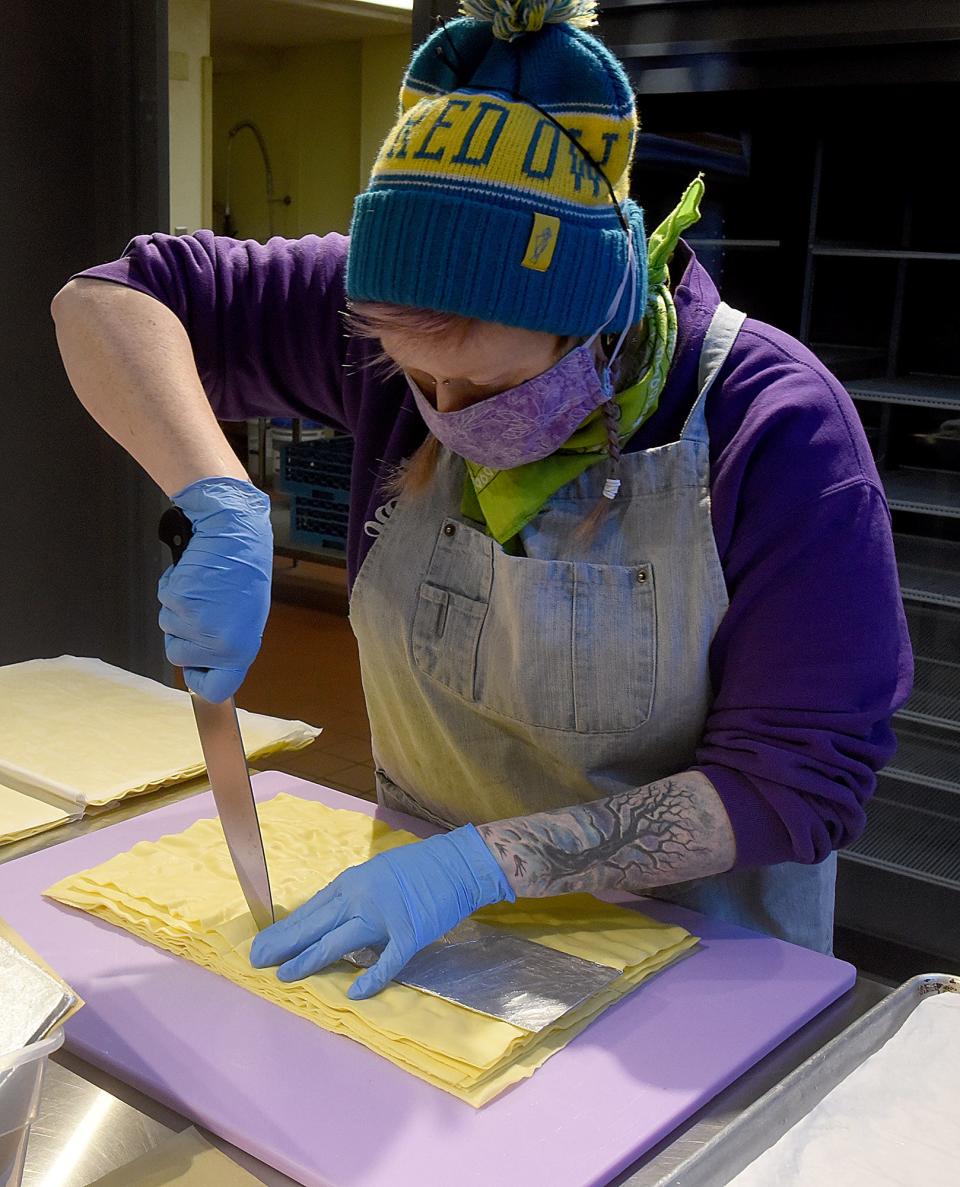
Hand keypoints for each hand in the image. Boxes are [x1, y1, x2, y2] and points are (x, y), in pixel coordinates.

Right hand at [158, 476, 271, 702]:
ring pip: (168, 628)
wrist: (235, 532)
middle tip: (201, 609)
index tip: (194, 670)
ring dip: (178, 608)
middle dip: (181, 634)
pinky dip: (172, 587)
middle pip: (178, 657)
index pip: (219, 688)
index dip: (200, 681)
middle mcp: (220, 642)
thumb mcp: (244, 616)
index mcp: (242, 648)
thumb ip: (226, 643)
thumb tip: (207, 663)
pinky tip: (192, 574)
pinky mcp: (181, 602)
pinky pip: (164, 602)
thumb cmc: (243, 570)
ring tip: (202, 587)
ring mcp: (198, 623)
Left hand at [249, 824, 514, 998]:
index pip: (310, 910)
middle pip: (316, 925)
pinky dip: (371, 977)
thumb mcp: (374, 875)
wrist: (457, 864)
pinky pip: (388, 960)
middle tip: (257, 962)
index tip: (262, 945)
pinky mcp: (410, 933)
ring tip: (286, 975)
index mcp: (352, 883)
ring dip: (311, 959)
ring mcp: (385, 916)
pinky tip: (354, 993)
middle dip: (285, 945)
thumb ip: (351, 900)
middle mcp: (362, 897)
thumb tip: (327, 925)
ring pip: (340, 941)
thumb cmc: (416, 869)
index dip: (285, 930)